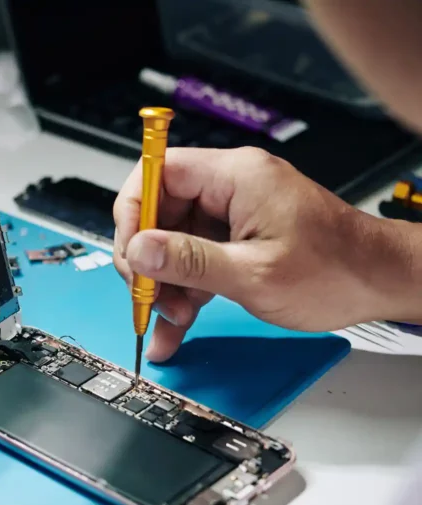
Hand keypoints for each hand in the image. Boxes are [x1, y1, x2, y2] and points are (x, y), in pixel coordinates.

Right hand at [114, 147, 417, 361]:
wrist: (378, 282)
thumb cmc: (337, 269)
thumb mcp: (254, 272)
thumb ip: (190, 260)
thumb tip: (140, 249)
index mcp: (235, 176)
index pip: (157, 172)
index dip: (133, 212)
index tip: (131, 254)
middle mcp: (230, 189)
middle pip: (160, 212)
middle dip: (150, 260)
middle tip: (150, 295)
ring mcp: (231, 216)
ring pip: (173, 243)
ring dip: (166, 284)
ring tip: (175, 318)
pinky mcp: (235, 242)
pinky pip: (195, 263)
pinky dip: (183, 293)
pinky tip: (175, 326)